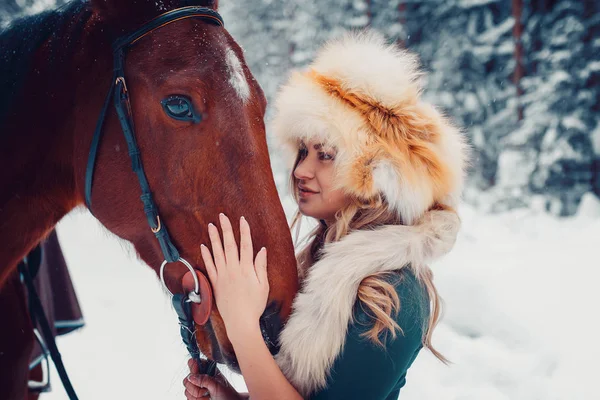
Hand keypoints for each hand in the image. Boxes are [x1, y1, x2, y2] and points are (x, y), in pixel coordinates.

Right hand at [183, 359, 241, 399]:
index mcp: (207, 369)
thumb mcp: (217, 385)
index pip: (193, 363)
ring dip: (198, 396)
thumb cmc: (227, 394)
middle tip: (206, 390)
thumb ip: (204, 379)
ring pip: (187, 390)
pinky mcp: (195, 397)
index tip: (197, 373)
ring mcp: (197, 387)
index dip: (193, 368)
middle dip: (196, 388)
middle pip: (187, 379)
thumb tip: (191, 377)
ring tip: (208, 396)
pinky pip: (188, 398)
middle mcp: (201, 377)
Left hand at [201, 214, 268, 336]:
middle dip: (226, 229)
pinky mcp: (215, 283)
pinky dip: (206, 255)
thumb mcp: (263, 285)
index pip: (245, 245)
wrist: (240, 322)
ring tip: (211, 226)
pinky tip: (203, 246)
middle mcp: (233, 269)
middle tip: (222, 216)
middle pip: (229, 245)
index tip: (242, 220)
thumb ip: (260, 267)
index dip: (244, 231)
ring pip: (217, 253)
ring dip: (214, 238)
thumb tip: (262, 250)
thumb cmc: (254, 305)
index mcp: (246, 269)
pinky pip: (209, 266)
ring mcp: (222, 276)